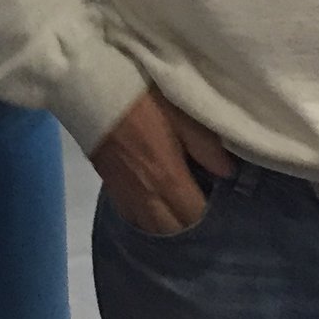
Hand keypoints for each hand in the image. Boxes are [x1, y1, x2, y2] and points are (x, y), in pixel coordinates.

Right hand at [91, 90, 232, 237]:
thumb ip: (205, 146)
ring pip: (149, 229)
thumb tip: (228, 173)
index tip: (221, 203)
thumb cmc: (142, 95)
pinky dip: (147, 219)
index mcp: (167, 177)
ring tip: (181, 211)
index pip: (194, 217)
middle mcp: (145, 195)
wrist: (91, 86)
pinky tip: (156, 206)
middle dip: (189, 227)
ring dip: (167, 227)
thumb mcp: (181, 113)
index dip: (211, 216)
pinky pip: (131, 217)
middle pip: (171, 232)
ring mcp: (124, 194)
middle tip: (204, 208)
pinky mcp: (108, 186)